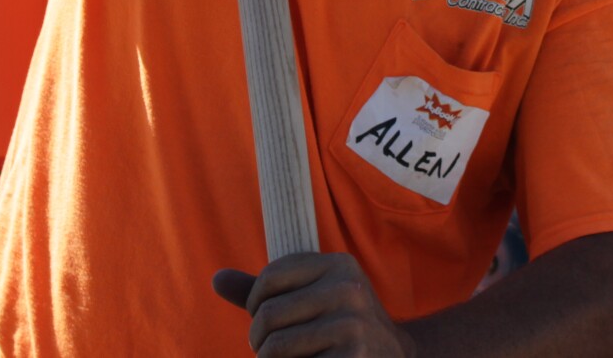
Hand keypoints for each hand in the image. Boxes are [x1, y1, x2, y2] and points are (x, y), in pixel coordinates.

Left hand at [214, 254, 414, 357]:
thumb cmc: (340, 326)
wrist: (396, 356)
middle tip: (269, 350)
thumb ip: (267, 291)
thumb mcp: (312, 298)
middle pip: (268, 315)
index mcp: (338, 264)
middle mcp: (348, 289)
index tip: (265, 318)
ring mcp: (352, 325)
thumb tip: (216, 278)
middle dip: (259, 339)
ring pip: (275, 347)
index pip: (270, 277)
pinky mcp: (352, 357)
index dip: (255, 302)